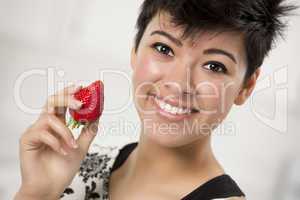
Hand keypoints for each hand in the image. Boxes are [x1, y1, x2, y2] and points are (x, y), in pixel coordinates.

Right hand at [14, 85, 99, 199]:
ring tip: (72, 146)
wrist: (51, 187)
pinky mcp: (27, 140)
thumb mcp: (82, 147)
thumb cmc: (62, 169)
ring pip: (50, 118)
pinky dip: (56, 142)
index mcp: (57, 124)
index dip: (69, 93)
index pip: (62, 103)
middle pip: (52, 101)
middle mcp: (46, 125)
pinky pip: (42, 132)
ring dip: (65, 132)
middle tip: (80, 103)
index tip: (82, 87)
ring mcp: (36, 131)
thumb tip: (98, 115)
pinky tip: (62, 152)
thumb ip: (89, 131)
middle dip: (66, 98)